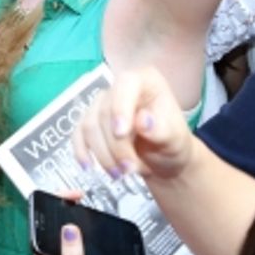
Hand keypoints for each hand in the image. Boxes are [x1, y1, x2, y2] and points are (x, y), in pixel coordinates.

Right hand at [73, 67, 194, 182]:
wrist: (164, 160)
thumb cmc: (173, 143)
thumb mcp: (176, 139)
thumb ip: (162, 130)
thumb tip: (142, 121)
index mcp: (146, 81)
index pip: (126, 83)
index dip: (120, 106)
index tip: (121, 133)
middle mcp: (120, 87)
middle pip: (105, 111)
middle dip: (116, 146)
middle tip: (129, 169)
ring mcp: (103, 103)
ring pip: (90, 125)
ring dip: (103, 154)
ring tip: (120, 174)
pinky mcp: (91, 121)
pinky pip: (78, 133)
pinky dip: (82, 151)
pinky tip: (89, 166)